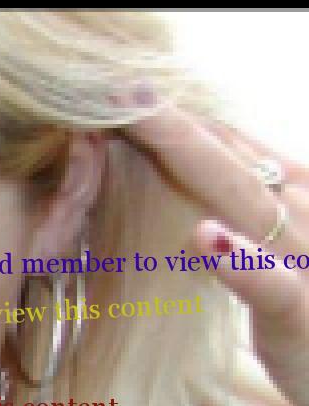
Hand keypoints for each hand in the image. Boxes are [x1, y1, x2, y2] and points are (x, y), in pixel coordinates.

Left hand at [120, 103, 308, 405]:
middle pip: (228, 158)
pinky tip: (204, 235)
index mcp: (293, 197)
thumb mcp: (270, 261)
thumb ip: (236, 226)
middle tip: (116, 88)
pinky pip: (271, 283)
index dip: (172, 121)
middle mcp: (304, 213)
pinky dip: (239, 260)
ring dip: (190, 158)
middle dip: (169, 121)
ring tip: (140, 119)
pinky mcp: (305, 314)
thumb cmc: (306, 317)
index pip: (226, 146)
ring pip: (246, 198)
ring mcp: (308, 260)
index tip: (117, 94)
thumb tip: (189, 200)